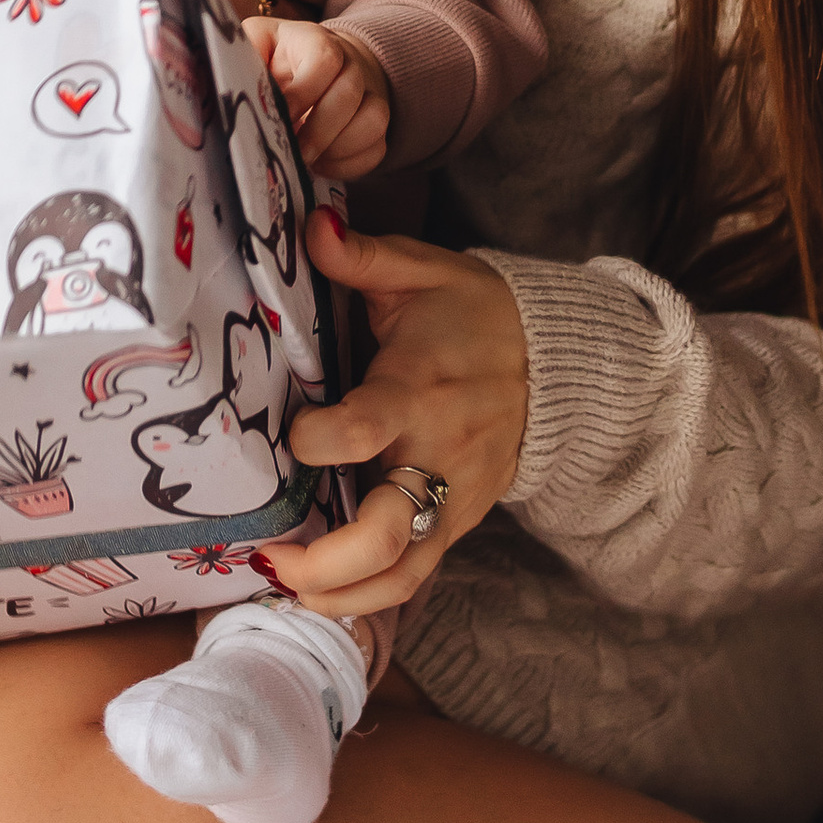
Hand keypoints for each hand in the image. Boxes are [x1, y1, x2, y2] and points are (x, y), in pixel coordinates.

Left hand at [249, 18, 388, 178]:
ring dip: (339, 148)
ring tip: (308, 162)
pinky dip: (351, 164)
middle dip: (319, 131)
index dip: (303, 94)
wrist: (315, 64)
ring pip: (374, 120)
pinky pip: (378, 147)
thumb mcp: (257, 44)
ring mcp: (368, 92)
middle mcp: (350, 62)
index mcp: (314, 40)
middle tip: (295, 153)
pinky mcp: (376, 123)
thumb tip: (224, 76)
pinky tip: (322, 166)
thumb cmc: (275, 58)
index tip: (281, 118)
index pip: (324, 59)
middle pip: (350, 94)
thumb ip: (244, 53)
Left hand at [255, 211, 528, 622]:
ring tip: (286, 588)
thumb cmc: (472, 313)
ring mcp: (454, 498)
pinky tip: (323, 595)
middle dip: (323, 560)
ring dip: (342, 594)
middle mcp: (438, 454)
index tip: (286, 435)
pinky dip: (371, 596)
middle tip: (268, 555)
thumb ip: (362, 256)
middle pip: (387, 531)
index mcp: (418, 390)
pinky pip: (417, 574)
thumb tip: (309, 226)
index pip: (364, 429)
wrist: (554, 361)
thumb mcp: (422, 271)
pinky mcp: (460, 522)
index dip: (317, 440)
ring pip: (403, 571)